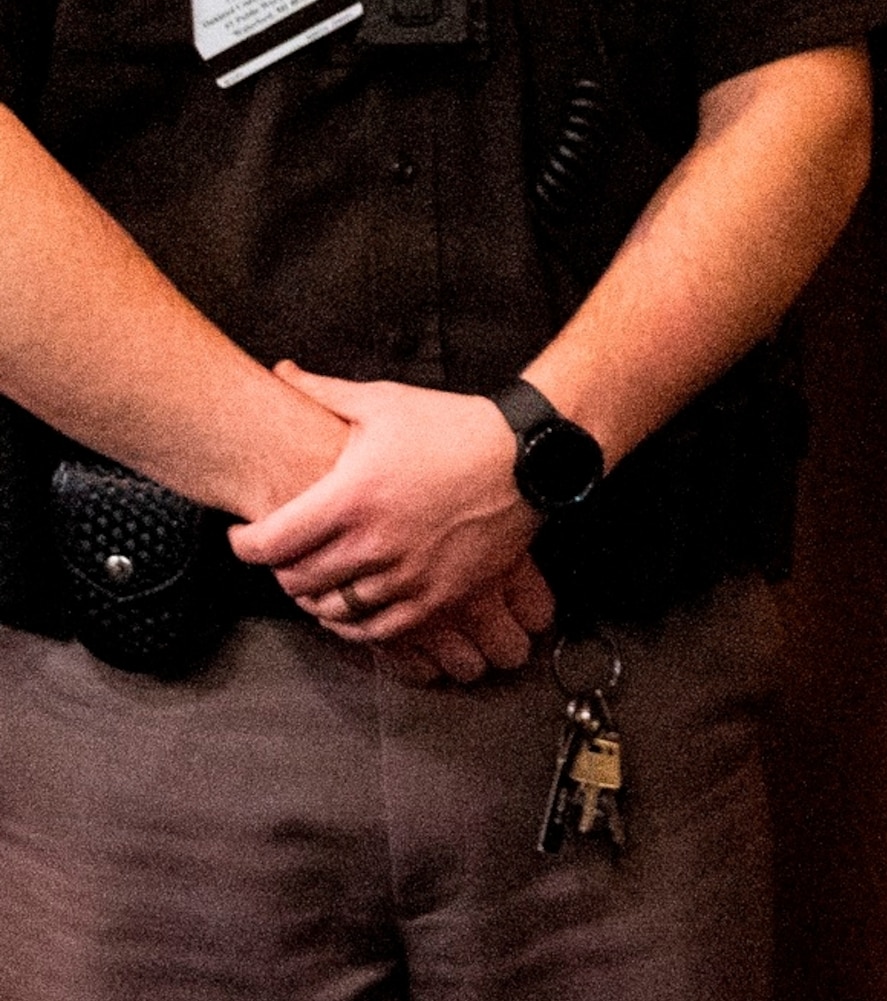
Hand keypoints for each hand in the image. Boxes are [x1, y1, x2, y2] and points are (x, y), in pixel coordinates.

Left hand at [228, 367, 549, 678]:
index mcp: (351, 498)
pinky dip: (355, 625)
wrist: (530, 458)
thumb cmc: (455, 427)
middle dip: (280, 570)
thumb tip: (281, 370)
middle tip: (282, 556)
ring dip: (316, 598)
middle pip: (296, 580)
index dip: (243, 545)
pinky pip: (380, 629)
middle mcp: (375, 543)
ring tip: (315, 581)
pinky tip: (350, 610)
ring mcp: (409, 575)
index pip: (269, 543)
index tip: (243, 537)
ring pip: (334, 609)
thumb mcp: (385, 401)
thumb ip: (324, 391)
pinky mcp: (440, 596)